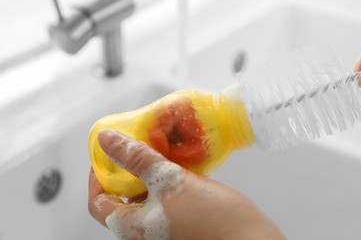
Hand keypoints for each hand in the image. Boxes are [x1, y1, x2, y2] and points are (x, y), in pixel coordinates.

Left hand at [88, 129, 283, 239]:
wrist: (251, 239)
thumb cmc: (213, 220)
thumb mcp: (169, 181)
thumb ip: (138, 159)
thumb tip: (109, 141)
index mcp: (133, 228)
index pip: (98, 202)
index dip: (98, 175)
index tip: (106, 154)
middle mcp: (146, 231)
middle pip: (123, 197)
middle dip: (126, 169)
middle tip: (134, 147)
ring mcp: (165, 227)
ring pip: (147, 195)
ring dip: (148, 171)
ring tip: (157, 149)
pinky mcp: (183, 221)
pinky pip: (166, 197)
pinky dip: (166, 178)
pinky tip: (178, 163)